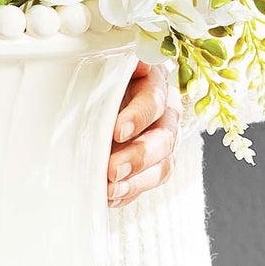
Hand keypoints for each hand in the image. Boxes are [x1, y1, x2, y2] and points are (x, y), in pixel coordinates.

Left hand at [107, 60, 181, 207]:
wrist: (99, 97)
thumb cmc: (99, 81)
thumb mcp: (101, 70)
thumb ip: (106, 71)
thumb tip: (117, 68)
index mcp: (154, 83)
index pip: (154, 99)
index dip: (138, 116)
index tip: (117, 131)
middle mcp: (165, 113)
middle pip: (164, 137)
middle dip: (138, 156)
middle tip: (113, 170)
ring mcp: (164, 141)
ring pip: (163, 165)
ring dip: (137, 180)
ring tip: (112, 190)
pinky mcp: (156, 164)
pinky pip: (150, 182)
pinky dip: (131, 192)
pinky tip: (112, 197)